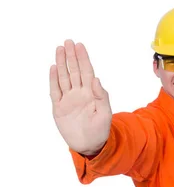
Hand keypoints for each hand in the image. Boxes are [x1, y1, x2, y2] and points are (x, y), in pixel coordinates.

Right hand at [50, 40, 111, 155]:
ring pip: (64, 77)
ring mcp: (68, 99)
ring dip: (62, 63)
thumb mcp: (105, 113)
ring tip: (60, 49)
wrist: (90, 145)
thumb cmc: (100, 129)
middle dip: (71, 56)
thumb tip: (96, 79)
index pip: (86, 71)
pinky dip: (53, 79)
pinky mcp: (59, 107)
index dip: (83, 58)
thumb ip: (101, 96)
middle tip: (68, 41)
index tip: (80, 45)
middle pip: (74, 71)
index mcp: (91, 92)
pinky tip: (54, 68)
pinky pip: (55, 91)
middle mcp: (79, 93)